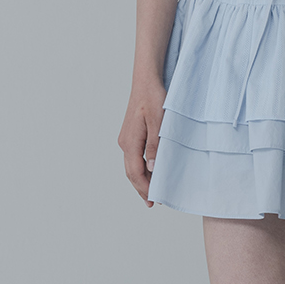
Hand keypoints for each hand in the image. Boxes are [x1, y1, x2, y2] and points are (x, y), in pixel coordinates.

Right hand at [118, 78, 166, 206]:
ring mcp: (127, 138)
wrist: (146, 81)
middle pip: (131, 172)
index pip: (135, 172)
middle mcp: (125, 142)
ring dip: (141, 180)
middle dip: (141, 188)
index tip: (154, 199)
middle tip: (152, 202)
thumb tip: (152, 168)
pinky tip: (149, 172)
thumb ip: (155, 145)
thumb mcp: (159, 122)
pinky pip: (134, 157)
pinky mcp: (131, 134)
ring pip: (132, 166)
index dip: (144, 188)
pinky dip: (141, 169)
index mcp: (130, 141)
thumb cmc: (153, 98)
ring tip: (151, 192)